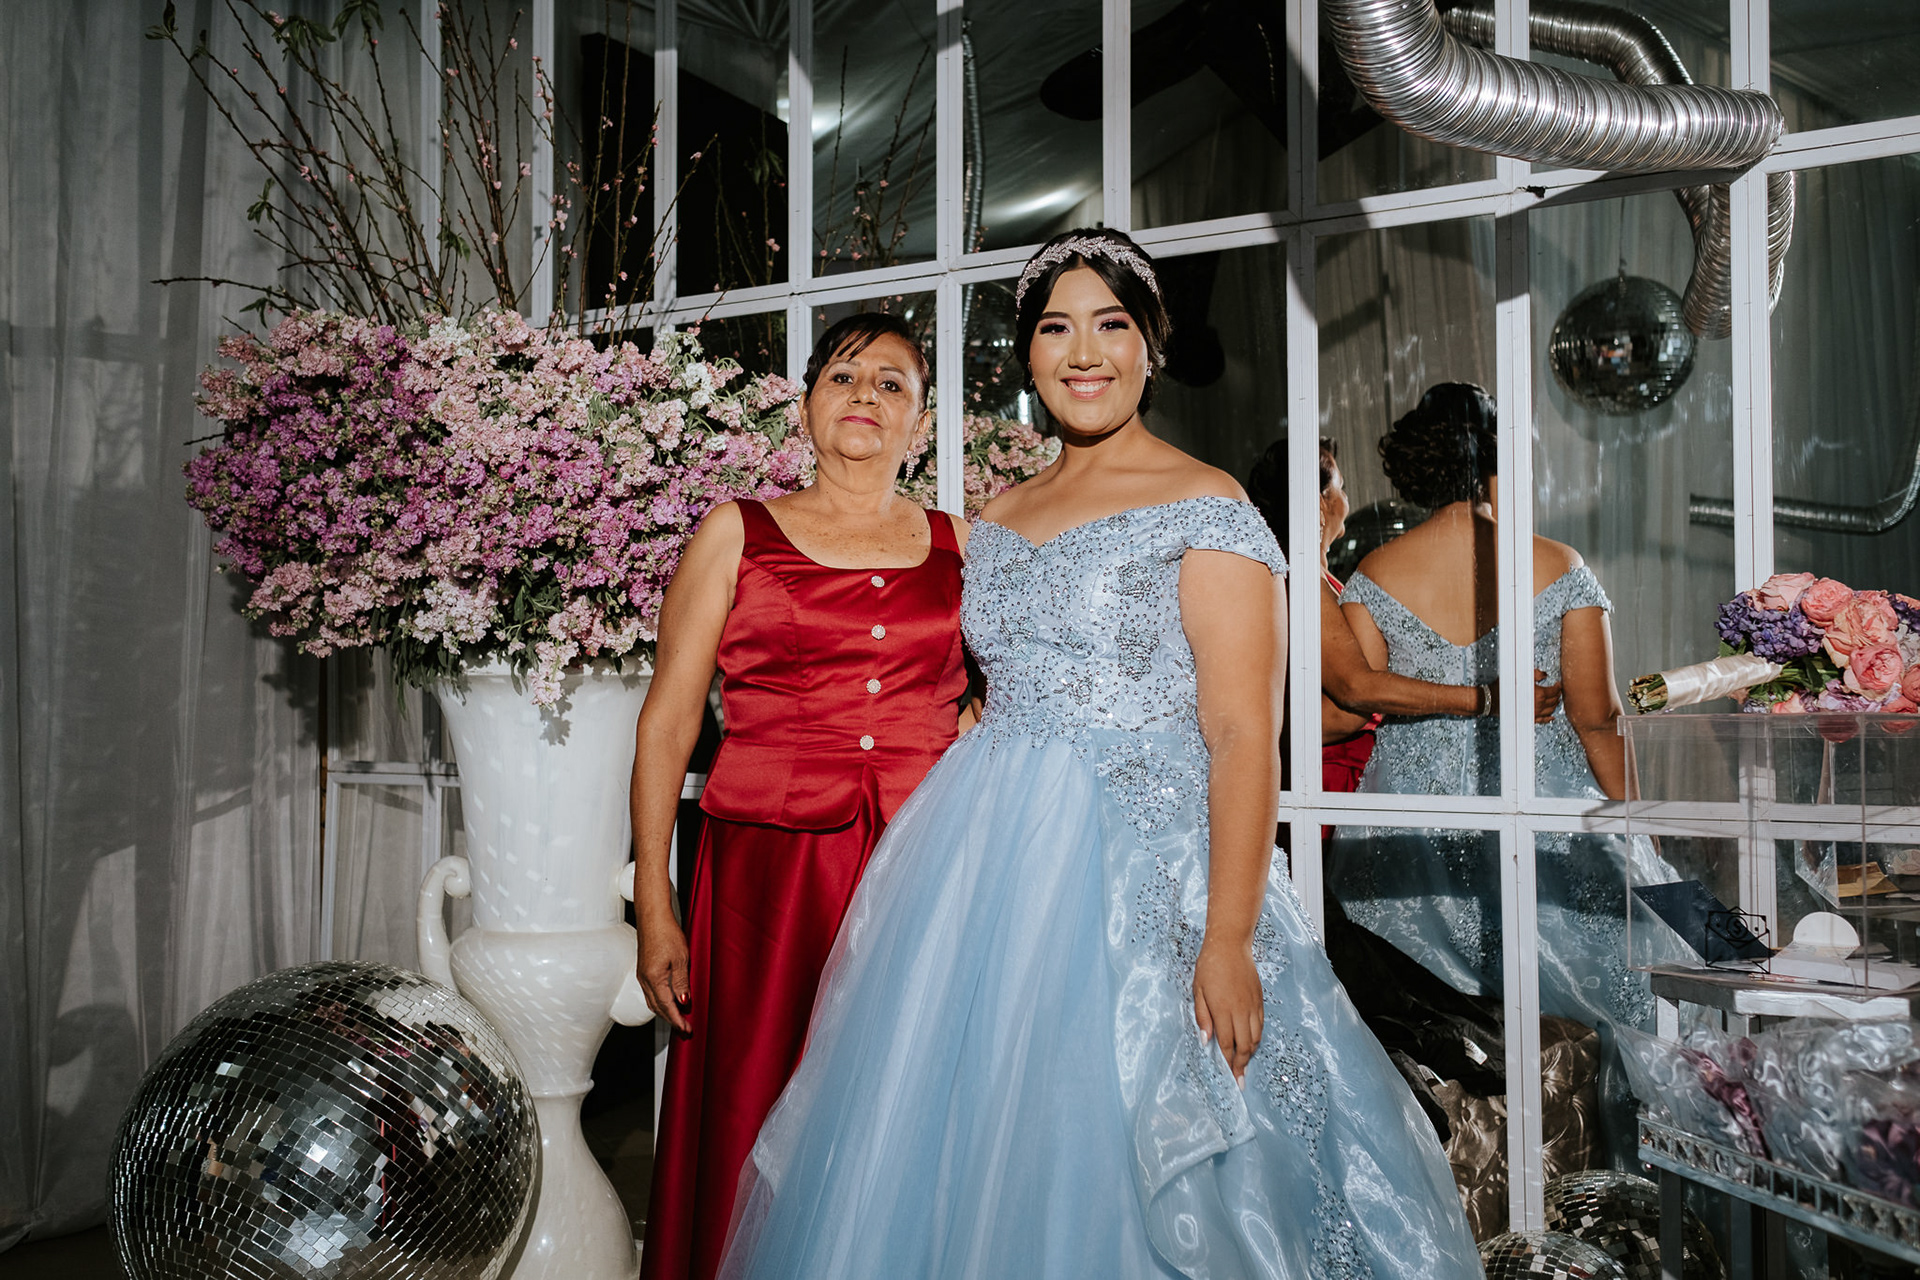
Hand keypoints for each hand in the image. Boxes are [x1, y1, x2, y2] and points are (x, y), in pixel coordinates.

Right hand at [637, 896, 692, 1032]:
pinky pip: (651, 993)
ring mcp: (643, 976)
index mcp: (654, 978)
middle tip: (685, 1029)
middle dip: (671, 1020)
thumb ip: (681, 983)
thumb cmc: (667, 933)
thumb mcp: (681, 959)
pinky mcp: (644, 970)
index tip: (686, 1030)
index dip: (677, 1020)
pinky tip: (670, 1001)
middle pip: (658, 1008)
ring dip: (665, 1012)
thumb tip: (683, 1002)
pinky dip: (661, 1002)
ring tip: (679, 1019)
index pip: (666, 1007)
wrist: (653, 918)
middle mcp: (645, 980)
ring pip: (653, 1002)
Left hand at [1193, 939, 1263, 1084]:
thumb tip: (1205, 1040)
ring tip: (1244, 1065)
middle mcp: (1240, 1010)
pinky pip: (1261, 1025)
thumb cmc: (1209, 966)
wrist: (1230, 945)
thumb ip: (1202, 1016)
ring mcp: (1252, 1005)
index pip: (1227, 1044)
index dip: (1228, 1063)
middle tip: (1239, 1079)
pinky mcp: (1259, 1000)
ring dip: (1250, 1054)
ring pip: (1255, 1037)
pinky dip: (1257, 1038)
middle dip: (1241, 1064)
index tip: (1230, 1078)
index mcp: (1222, 1010)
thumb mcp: (1198, 991)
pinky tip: (1251, 1044)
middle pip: (1244, 1045)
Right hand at [1485, 673, 1563, 721]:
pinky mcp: (1529, 718)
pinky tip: (1551, 717)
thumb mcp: (1521, 675)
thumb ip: (1536, 674)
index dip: (1558, 687)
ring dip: (1554, 705)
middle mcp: (1539, 705)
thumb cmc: (1504, 687)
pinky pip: (1543, 720)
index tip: (1558, 684)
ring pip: (1550, 710)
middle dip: (1557, 695)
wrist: (1492, 700)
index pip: (1554, 691)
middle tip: (1557, 691)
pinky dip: (1549, 718)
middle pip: (1554, 700)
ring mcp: (1535, 713)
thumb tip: (1544, 675)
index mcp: (1539, 694)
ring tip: (1555, 701)